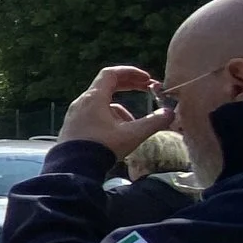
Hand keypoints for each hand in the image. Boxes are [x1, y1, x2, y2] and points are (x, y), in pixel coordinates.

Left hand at [59, 64, 175, 155]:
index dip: (131, 72)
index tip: (147, 79)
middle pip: (107, 85)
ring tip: (134, 125)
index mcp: (93, 98)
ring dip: (121, 109)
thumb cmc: (102, 148)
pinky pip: (94, 115)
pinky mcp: (73, 126)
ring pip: (102, 104)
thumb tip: (170, 113)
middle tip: (147, 89)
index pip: (111, 73)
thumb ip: (153, 122)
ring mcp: (75, 114)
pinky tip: (118, 135)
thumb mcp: (132, 135)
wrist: (73, 169)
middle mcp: (81, 102)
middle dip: (129, 86)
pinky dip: (109, 118)